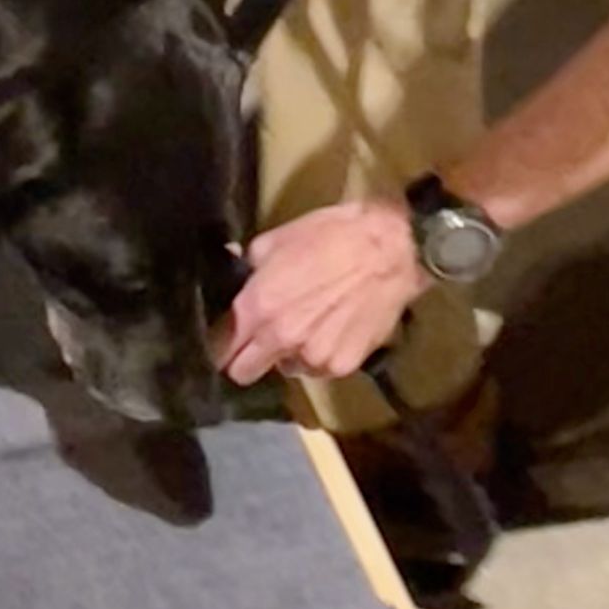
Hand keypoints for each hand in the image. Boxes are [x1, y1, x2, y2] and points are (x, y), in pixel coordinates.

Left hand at [211, 201, 426, 385]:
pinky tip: (333, 328)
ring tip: (307, 325)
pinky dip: (320, 355)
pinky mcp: (343, 365)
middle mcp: (279, 340)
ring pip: (285, 370)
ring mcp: (313, 357)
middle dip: (245, 359)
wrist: (390, 248)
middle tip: (257, 340)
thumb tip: (230, 266)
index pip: (219, 347)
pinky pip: (319, 368)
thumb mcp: (276, 240)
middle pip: (243, 372)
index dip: (218, 343)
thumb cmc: (329, 235)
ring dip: (287, 354)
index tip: (224, 338)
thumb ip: (246, 264)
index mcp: (256, 308)